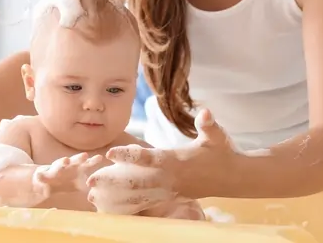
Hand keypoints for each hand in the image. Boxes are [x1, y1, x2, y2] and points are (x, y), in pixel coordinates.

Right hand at [33, 152, 105, 193]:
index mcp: (77, 167)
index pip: (87, 163)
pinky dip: (40, 176)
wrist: (48, 181)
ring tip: (65, 160)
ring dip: (62, 162)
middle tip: (85, 156)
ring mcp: (55, 169)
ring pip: (58, 165)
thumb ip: (90, 185)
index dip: (93, 161)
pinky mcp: (44, 175)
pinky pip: (41, 176)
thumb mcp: (80, 183)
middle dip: (79, 158)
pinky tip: (38, 176)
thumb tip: (106, 194)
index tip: (100, 158)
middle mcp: (67, 166)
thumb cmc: (68, 180)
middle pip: (74, 160)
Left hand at [86, 109, 236, 214]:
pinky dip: (126, 207)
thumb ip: (208, 125)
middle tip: (90, 180)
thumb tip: (206, 112)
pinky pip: (144, 204)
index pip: (148, 158)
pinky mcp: (168, 197)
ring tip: (92, 197)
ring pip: (136, 196)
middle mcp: (168, 178)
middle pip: (135, 181)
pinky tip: (110, 210)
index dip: (128, 155)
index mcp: (175, 161)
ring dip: (113, 197)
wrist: (232, 177)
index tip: (109, 152)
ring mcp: (168, 190)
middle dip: (112, 181)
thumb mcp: (217, 136)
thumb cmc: (221, 152)